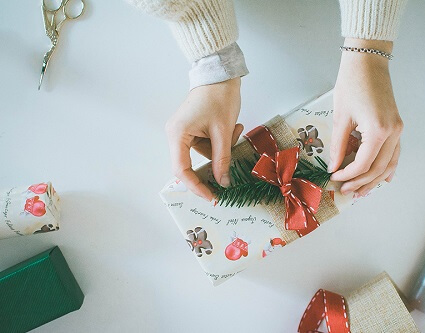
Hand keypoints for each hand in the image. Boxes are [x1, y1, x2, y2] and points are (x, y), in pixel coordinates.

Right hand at [165, 77, 243, 201]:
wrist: (220, 74)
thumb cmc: (219, 97)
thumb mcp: (223, 131)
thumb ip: (222, 159)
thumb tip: (223, 182)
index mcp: (177, 134)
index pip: (182, 170)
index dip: (196, 187)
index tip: (212, 197)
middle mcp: (175, 134)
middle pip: (191, 163)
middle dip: (214, 163)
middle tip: (230, 169)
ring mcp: (183, 132)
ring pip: (203, 154)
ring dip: (221, 149)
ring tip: (235, 129)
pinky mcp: (191, 129)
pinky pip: (205, 145)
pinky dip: (219, 141)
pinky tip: (231, 127)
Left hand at [328, 38, 402, 196]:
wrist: (368, 62)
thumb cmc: (352, 84)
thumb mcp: (341, 117)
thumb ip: (338, 145)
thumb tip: (333, 166)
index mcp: (379, 130)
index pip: (363, 164)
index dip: (348, 175)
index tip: (334, 178)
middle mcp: (393, 132)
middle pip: (378, 168)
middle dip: (360, 182)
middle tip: (345, 191)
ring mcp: (398, 129)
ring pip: (389, 164)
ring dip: (375, 179)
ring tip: (361, 192)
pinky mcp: (396, 126)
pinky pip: (394, 153)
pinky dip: (387, 167)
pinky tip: (384, 179)